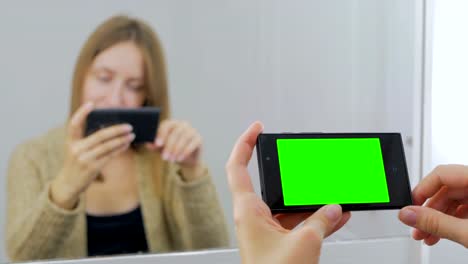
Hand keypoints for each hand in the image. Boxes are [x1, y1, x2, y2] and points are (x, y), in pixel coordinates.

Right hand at [50, 102, 134, 208]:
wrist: (68, 184)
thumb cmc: (76, 162)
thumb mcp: (76, 150)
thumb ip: (87, 139)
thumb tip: (110, 128)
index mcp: (70, 141)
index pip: (74, 124)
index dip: (82, 113)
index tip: (91, 104)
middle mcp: (76, 149)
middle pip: (99, 136)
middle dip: (116, 130)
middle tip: (129, 125)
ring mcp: (84, 159)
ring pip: (107, 146)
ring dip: (122, 140)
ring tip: (132, 134)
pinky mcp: (92, 168)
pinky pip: (110, 156)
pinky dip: (119, 149)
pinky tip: (126, 144)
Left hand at [147, 119, 202, 168]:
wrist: (186, 160)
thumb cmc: (172, 151)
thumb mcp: (161, 150)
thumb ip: (155, 146)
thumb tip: (148, 144)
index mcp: (172, 124)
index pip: (166, 125)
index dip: (162, 134)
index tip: (158, 144)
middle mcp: (183, 124)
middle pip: (175, 132)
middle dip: (169, 146)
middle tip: (164, 157)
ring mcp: (192, 130)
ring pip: (184, 137)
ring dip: (177, 150)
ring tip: (172, 159)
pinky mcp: (199, 138)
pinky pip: (193, 143)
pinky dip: (186, 151)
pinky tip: (180, 158)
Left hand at [226, 121, 350, 263]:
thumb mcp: (303, 243)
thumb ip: (320, 221)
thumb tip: (332, 209)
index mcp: (247, 210)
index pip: (238, 166)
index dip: (245, 143)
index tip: (257, 128)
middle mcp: (254, 218)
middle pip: (271, 186)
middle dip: (292, 177)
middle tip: (306, 166)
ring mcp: (267, 231)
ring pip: (289, 208)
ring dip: (311, 203)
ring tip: (333, 195)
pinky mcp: (279, 244)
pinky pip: (298, 225)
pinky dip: (316, 220)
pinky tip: (336, 217)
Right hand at [398, 164, 467, 246]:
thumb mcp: (467, 232)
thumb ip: (436, 222)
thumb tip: (408, 214)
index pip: (441, 174)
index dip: (422, 190)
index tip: (411, 206)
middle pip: (446, 189)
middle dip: (428, 211)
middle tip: (417, 226)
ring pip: (454, 201)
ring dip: (438, 219)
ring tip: (426, 235)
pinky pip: (465, 209)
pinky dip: (452, 222)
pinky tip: (442, 234)